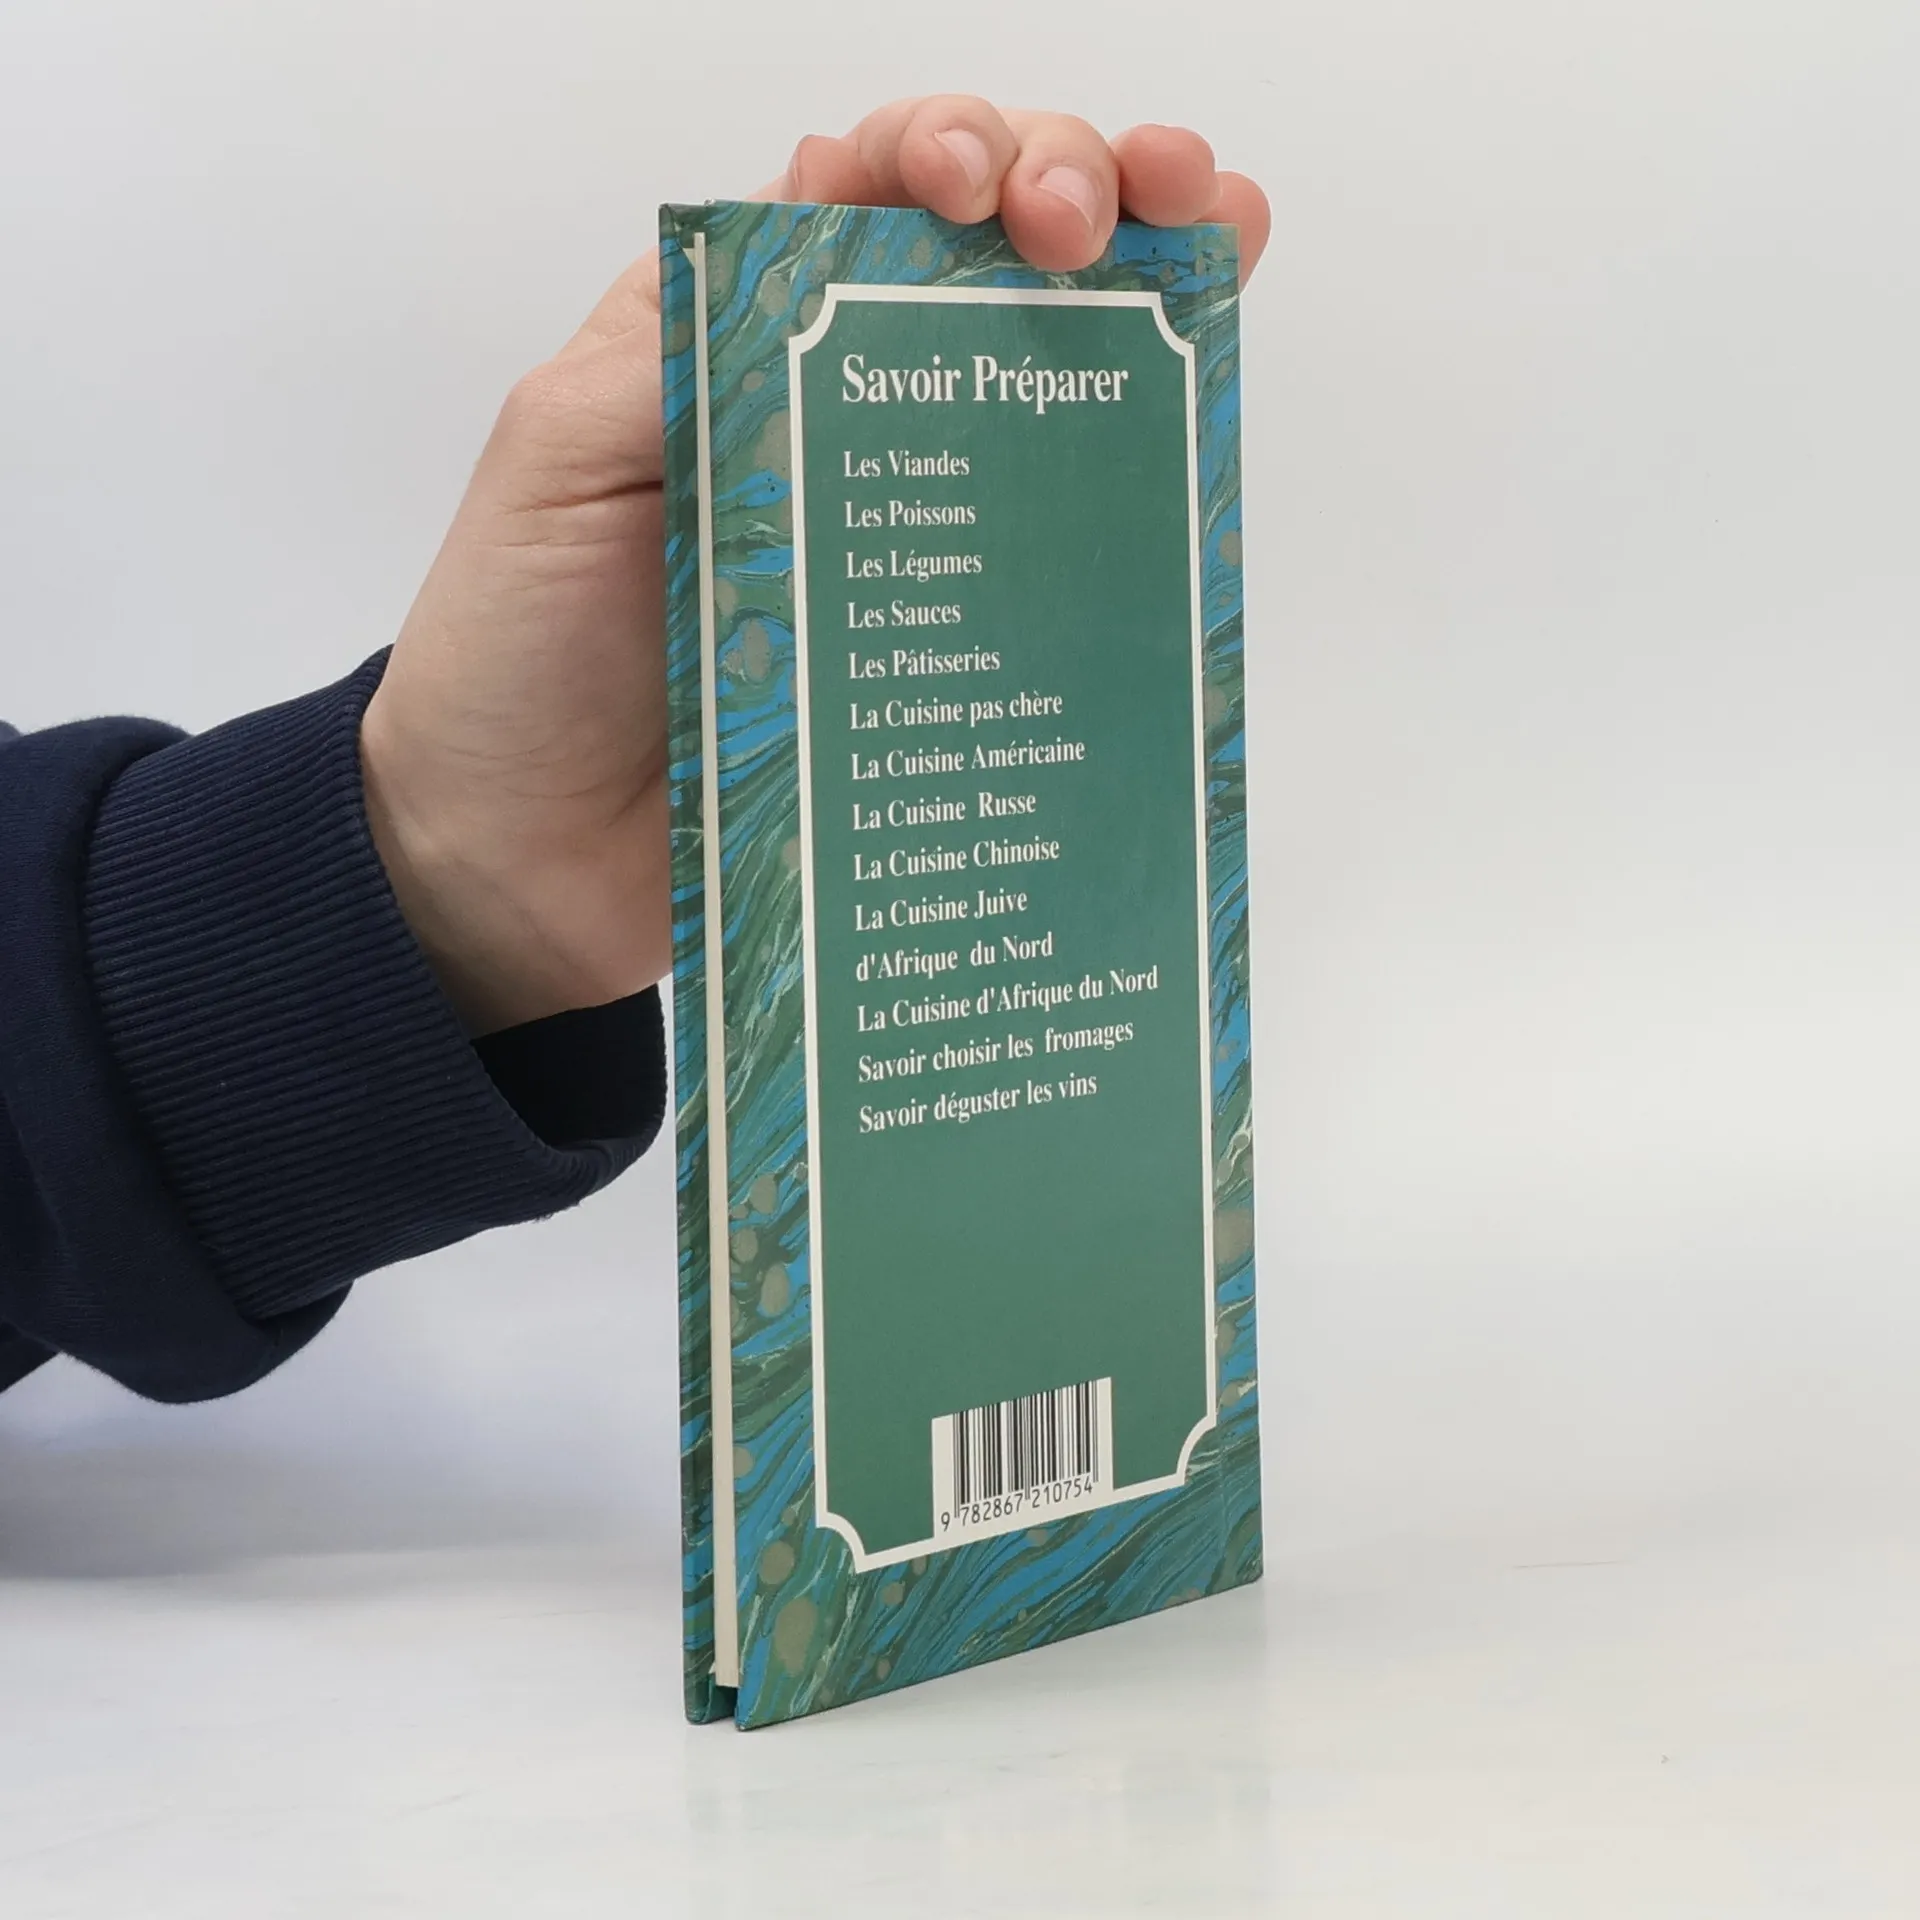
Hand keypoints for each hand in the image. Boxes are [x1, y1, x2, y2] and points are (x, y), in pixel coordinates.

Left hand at [360, 100, 1271, 1034]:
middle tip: (1091, 232)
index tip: (982, 191)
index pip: (869, 189)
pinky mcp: (952, 631)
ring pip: (1048, 368)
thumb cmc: (518, 650)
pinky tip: (1210, 399)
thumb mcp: (561, 456)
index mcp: (739, 336)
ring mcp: (912, 520)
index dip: (949, 148)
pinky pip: (1064, 533)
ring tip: (1213, 244)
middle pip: (985, 253)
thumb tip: (830, 210)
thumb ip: (684, 338)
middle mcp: (840, 408)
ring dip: (1145, 276)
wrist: (532, 854)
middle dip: (1069, 184)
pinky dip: (1150, 453)